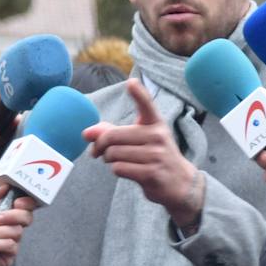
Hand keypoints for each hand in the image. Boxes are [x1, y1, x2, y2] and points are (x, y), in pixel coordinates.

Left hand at [0, 185, 36, 265]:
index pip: (22, 204)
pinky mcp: (9, 255)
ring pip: (16, 231)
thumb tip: (3, 186)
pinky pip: (10, 245)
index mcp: (1, 213)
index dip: (25, 201)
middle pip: (26, 216)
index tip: (18, 201)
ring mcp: (10, 241)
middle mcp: (8, 226)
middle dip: (12, 215)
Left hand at [82, 78, 199, 229]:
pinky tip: (126, 170)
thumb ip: (112, 132)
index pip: (146, 105)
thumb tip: (86, 133)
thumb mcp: (139, 139)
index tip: (131, 83)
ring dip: (108, 159)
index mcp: (155, 123)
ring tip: (117, 161)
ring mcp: (156, 155)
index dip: (138, 94)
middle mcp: (157, 136)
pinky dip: (116, 170)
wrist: (179, 183)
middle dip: (99, 145)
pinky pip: (119, 168)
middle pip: (112, 136)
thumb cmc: (153, 156)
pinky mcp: (152, 173)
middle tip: (97, 151)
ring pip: (113, 153)